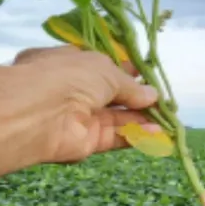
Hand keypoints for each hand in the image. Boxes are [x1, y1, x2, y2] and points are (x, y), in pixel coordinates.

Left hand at [7, 46, 160, 164]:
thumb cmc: (68, 76)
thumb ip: (129, 85)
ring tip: (167, 118)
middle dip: (137, 97)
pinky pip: (113, 137)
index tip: (148, 75)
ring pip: (115, 118)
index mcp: (70, 63)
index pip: (101, 67)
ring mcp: (77, 117)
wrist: (38, 111)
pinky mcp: (84, 142)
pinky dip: (134, 136)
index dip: (125, 71)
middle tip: (163, 100)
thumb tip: (151, 94)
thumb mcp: (106, 70)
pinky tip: (156, 133)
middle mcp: (73, 89)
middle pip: (111, 95)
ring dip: (140, 118)